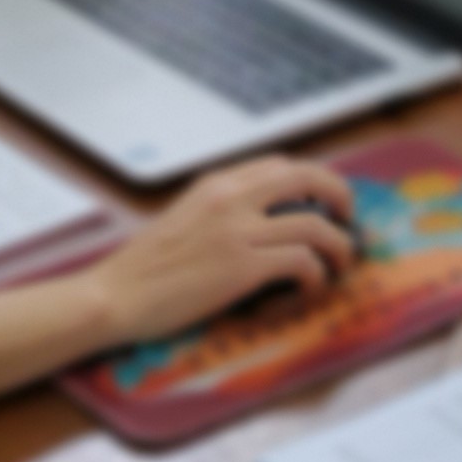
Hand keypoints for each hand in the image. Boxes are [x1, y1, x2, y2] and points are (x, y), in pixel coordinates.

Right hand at [83, 155, 360, 345]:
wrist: (113, 296)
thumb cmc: (142, 269)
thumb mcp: (183, 219)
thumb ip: (218, 211)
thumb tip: (257, 221)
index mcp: (216, 184)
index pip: (280, 165)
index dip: (312, 181)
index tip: (324, 203)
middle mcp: (230, 198)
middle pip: (308, 177)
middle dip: (340, 196)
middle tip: (348, 222)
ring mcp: (237, 231)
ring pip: (315, 224)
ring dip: (338, 246)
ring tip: (339, 267)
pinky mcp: (241, 268)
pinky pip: (302, 262)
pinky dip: (316, 277)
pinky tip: (309, 291)